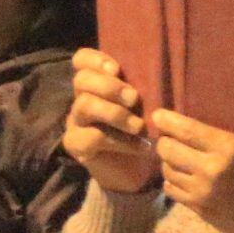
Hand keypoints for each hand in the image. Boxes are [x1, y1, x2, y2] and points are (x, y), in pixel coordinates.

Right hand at [64, 50, 160, 193]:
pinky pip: (92, 137)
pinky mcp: (76, 144)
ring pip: (85, 105)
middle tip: (134, 98)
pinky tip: (140, 146)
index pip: (81, 60)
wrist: (136, 172)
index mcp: (96, 84)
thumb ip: (142, 86)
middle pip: (82, 80)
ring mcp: (76, 122)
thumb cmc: (142, 130)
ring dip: (115, 113)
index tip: (117, 68)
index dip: (95, 59)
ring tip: (138, 125)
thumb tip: (157, 66)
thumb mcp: (144, 105)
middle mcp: (82, 99)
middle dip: (109, 86)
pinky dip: (120, 141)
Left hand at [149, 111, 233, 232]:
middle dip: (165, 142)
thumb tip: (197, 126)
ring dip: (168, 162)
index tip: (158, 115)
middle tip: (168, 139)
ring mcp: (202, 191)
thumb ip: (226, 137)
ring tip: (176, 159)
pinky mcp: (199, 209)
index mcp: (228, 147)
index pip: (187, 130)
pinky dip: (172, 182)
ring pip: (167, 170)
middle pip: (169, 150)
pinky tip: (180, 178)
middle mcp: (210, 168)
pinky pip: (172, 190)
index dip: (168, 121)